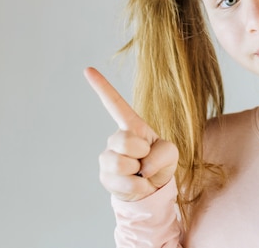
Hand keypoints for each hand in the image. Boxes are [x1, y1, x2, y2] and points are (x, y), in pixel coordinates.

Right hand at [84, 67, 178, 200]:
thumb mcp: (171, 152)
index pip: (114, 103)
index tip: (87, 69)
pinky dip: (139, 186)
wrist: (152, 187)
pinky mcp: (104, 176)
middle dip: (141, 152)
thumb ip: (163, 153)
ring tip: (140, 171)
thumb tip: (141, 166)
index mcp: (131, 125)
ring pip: (121, 163)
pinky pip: (125, 182)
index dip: (101, 86)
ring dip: (139, 171)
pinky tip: (138, 184)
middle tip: (146, 159)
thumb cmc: (160, 163)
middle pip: (124, 141)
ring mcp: (107, 157)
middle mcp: (115, 138)